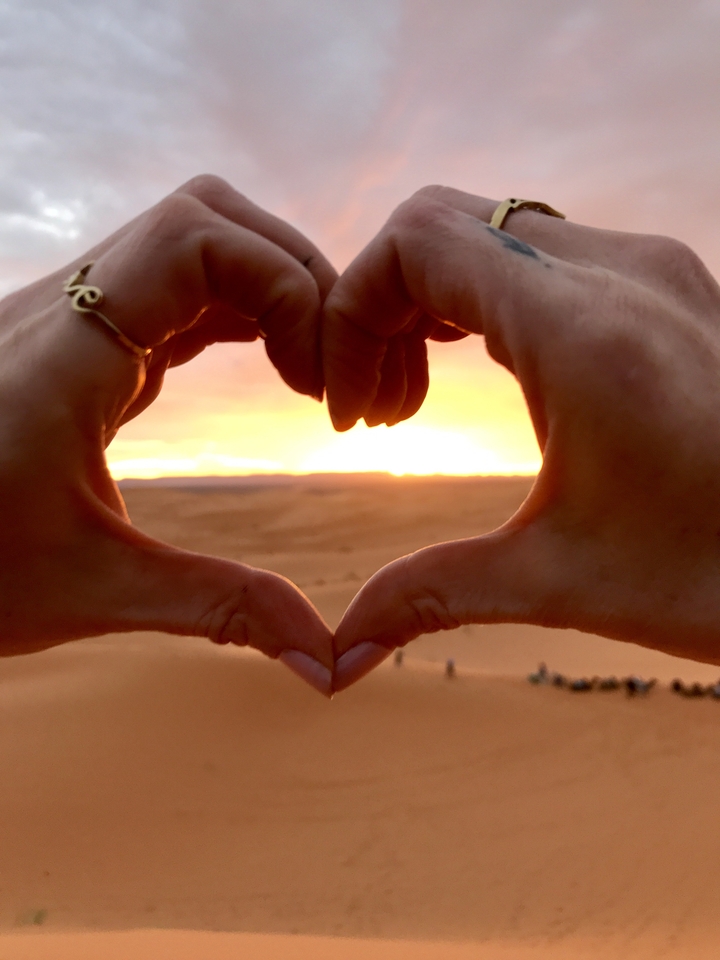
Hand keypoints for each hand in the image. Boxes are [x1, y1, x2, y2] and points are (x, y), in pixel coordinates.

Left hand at [0, 175, 334, 695]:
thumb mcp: (92, 591)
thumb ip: (219, 609)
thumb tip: (324, 658)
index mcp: (63, 356)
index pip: (196, 243)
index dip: (287, 291)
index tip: (317, 388)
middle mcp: (63, 311)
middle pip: (205, 218)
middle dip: (293, 277)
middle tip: (328, 369)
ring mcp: (69, 317)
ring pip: (190, 241)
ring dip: (267, 286)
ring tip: (308, 368)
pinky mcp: (78, 340)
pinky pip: (172, 288)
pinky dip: (236, 309)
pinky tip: (268, 362)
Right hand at [324, 185, 719, 690]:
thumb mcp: (562, 581)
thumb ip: (433, 595)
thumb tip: (342, 650)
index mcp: (582, 328)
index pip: (415, 242)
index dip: (351, 313)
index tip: (350, 411)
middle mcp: (620, 272)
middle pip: (443, 224)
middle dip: (381, 308)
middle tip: (378, 410)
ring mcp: (653, 271)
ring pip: (492, 234)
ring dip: (432, 305)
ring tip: (416, 403)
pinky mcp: (669, 290)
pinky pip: (543, 258)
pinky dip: (486, 304)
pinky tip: (488, 380)